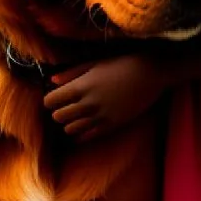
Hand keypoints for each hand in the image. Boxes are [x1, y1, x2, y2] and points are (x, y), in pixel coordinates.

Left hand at [43, 54, 167, 142]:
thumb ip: (72, 73)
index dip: (49, 99)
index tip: (54, 96)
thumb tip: (52, 80)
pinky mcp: (111, 126)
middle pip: (58, 117)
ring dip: (69, 123)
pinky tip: (84, 125)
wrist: (151, 74)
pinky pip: (87, 137)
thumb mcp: (95, 63)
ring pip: (70, 130)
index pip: (51, 101)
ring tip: (75, 115)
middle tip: (64, 105)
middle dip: (57, 111)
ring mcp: (100, 117)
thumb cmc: (123, 63)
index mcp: (82, 86)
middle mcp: (88, 104)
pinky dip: (81, 134)